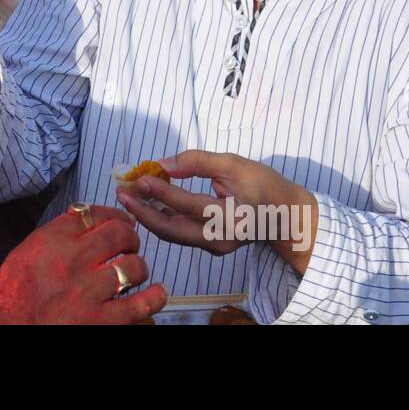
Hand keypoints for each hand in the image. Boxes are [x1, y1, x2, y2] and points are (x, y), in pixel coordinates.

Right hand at [0, 205, 166, 323]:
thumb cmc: (10, 295)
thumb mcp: (26, 252)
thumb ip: (56, 235)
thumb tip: (87, 219)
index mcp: (52, 240)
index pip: (93, 214)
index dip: (113, 215)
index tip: (121, 220)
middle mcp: (72, 260)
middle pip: (118, 234)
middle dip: (130, 237)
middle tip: (130, 245)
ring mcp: (88, 292)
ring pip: (132, 266)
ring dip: (137, 267)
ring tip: (134, 272)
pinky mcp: (99, 321)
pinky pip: (139, 305)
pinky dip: (154, 297)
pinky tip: (157, 293)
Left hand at [118, 151, 318, 274]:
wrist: (287, 216)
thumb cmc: (265, 186)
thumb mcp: (236, 164)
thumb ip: (200, 162)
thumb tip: (164, 164)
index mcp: (232, 219)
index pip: (190, 205)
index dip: (163, 192)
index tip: (140, 178)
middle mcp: (221, 239)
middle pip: (173, 229)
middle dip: (143, 212)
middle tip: (121, 193)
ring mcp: (215, 247)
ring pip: (173, 234)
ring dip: (148, 215)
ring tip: (128, 195)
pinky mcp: (210, 246)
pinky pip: (180, 233)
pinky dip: (162, 217)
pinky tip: (147, 203)